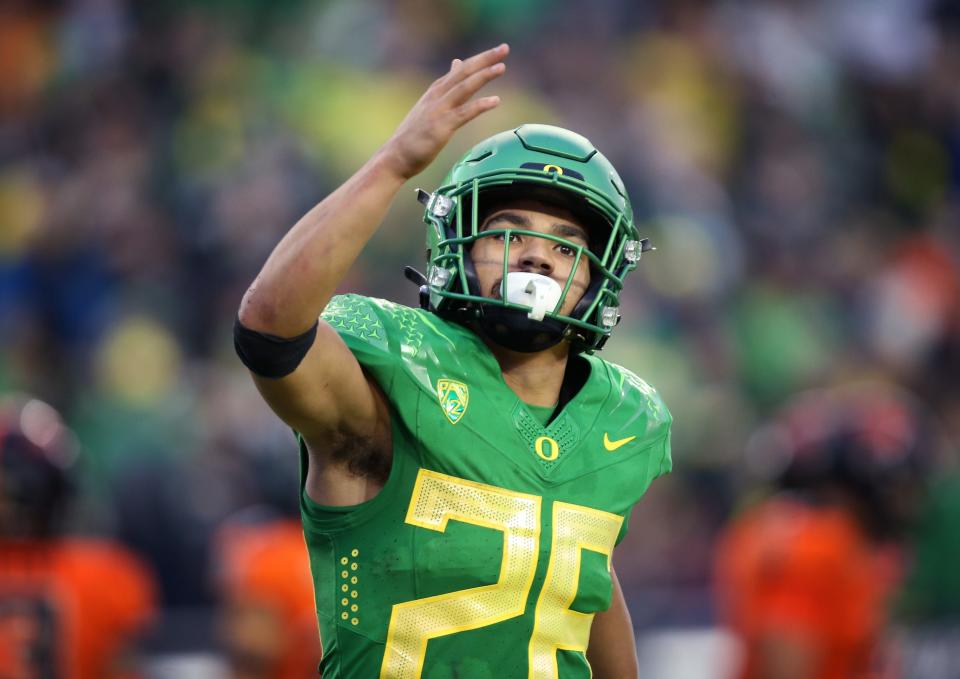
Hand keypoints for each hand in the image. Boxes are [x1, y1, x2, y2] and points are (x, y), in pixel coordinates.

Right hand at [380, 44, 508, 180]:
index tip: (498, 50)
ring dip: (483, 75)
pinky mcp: (442, 127)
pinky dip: (480, 105)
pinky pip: (464, 113)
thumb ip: (445, 88)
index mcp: (435, 91)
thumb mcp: (429, 107)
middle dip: (485, 59)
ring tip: (502, 66)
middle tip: (504, 48)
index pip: (461, 70)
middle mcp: (437, 96)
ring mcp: (439, 110)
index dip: (480, 59)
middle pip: (464, 72)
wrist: (395, 156)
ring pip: (464, 87)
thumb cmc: (413, 136)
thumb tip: (456, 64)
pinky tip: (496, 100)